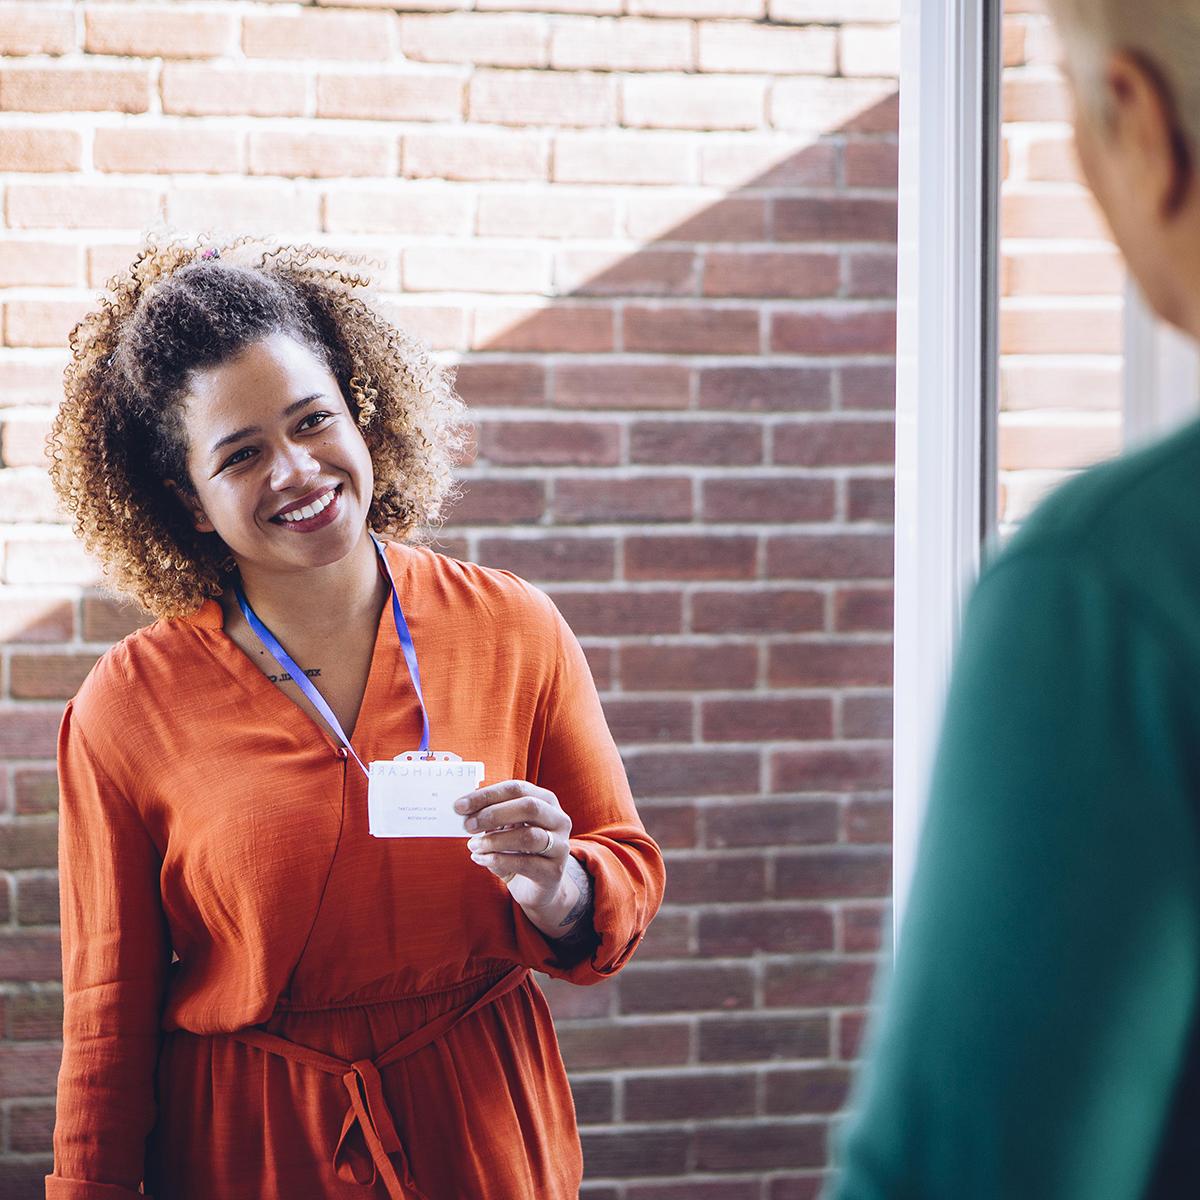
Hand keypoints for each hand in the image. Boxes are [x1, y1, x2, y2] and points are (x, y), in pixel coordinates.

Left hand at [455, 780, 583, 931]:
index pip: (517, 788)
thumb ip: (490, 816)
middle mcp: (558, 819)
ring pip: (528, 836)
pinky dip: (498, 860)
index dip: (487, 795)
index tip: (460, 806)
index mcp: (546, 801)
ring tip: (473, 846)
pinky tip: (480, 859)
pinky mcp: (554, 871)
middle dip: (494, 814)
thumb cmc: (518, 850)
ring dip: (494, 840)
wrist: (537, 887)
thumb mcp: (505, 829)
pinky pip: (525, 863)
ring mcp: (560, 845)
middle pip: (529, 807)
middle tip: (467, 825)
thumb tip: (463, 809)